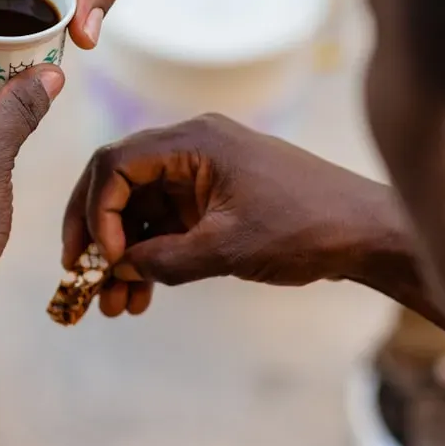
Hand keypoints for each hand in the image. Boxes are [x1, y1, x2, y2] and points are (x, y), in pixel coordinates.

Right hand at [62, 114, 402, 317]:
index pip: (116, 164)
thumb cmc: (306, 228)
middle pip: (118, 184)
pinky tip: (140, 296)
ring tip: (113, 304)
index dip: (96, 210)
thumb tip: (119, 267)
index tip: (101, 257)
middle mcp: (191, 150)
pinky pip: (166, 226)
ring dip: (122, 255)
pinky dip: (151, 258)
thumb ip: (167, 259)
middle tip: (78, 274)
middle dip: (96, 233)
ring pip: (140, 212)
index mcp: (193, 141)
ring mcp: (201, 176)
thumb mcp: (229, 248)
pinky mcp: (212, 201)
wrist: (366, 234)